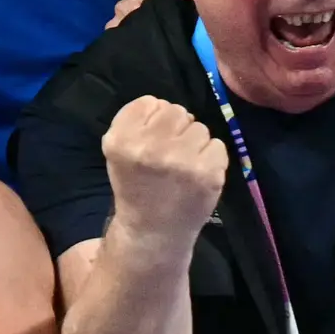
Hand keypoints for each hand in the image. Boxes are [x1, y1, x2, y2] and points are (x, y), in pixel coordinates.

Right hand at [101, 94, 230, 244]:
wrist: (153, 231)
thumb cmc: (135, 187)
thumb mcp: (116, 152)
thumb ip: (134, 122)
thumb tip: (164, 105)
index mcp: (121, 140)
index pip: (149, 102)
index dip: (152, 119)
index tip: (149, 139)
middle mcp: (150, 147)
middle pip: (176, 111)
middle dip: (176, 128)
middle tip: (169, 154)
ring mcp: (182, 160)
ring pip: (199, 128)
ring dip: (194, 143)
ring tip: (183, 166)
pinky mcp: (209, 172)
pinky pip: (217, 145)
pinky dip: (210, 158)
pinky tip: (197, 174)